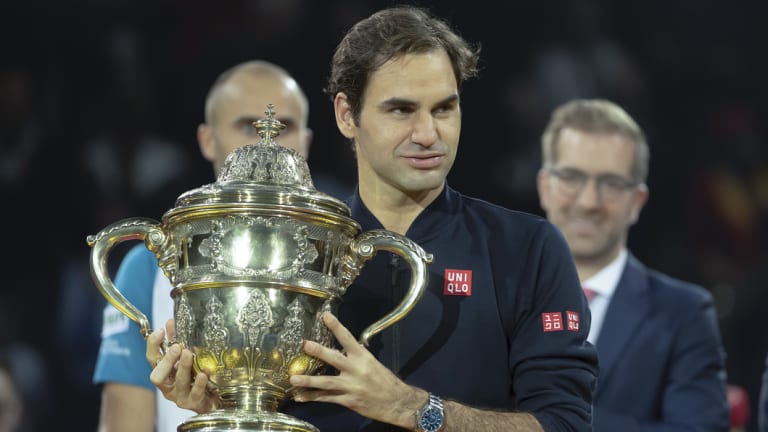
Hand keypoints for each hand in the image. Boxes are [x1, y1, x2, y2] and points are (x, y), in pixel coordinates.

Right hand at [145, 319, 220, 413]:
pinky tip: (203, 374)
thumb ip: (175, 341)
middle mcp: (168, 385)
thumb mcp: (183, 358)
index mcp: (164, 373)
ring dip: (183, 367)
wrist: (211, 398)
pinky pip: (195, 393)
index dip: (153, 345)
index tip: (161, 331)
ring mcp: (180, 395)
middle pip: (158, 375)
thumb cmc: (193, 377)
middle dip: (166, 360)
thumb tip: (170, 322)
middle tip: (176, 346)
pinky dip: (199, 383)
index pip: (152, 359)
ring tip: (189, 354)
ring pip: (178, 382)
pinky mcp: (193, 402)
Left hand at [289, 313, 425, 428]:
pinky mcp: (348, 401)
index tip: (325, 316)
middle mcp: (356, 370)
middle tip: (304, 344)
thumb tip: (343, 348)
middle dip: (318, 351)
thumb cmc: (385, 381)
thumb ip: (357, 357)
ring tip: (293, 378)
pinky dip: (313, 397)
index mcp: (363, 357)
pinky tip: (300, 397)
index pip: (348, 338)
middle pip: (334, 359)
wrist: (397, 402)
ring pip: (326, 382)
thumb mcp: (373, 363)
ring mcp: (351, 387)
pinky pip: (327, 398)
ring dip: (308, 380)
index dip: (336, 326)